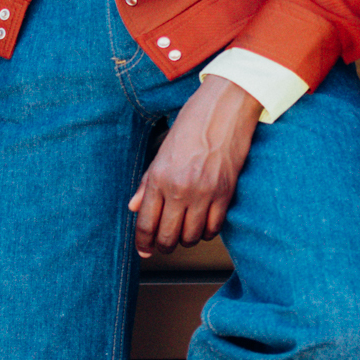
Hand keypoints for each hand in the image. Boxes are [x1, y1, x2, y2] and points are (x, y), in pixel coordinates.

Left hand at [129, 79, 259, 258]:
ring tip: (184, 232)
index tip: (144, 250)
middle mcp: (180, 189)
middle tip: (163, 245)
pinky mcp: (225, 194)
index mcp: (160, 178)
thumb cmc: (192, 125)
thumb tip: (134, 207)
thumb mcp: (161, 151)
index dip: (143, 242)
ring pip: (191, 237)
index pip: (146, 223)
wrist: (225, 109)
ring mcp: (204, 194)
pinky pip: (213, 228)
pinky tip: (202, 225)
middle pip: (167, 237)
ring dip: (185, 240)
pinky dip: (206, 232)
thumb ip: (147, 183)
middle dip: (163, 246)